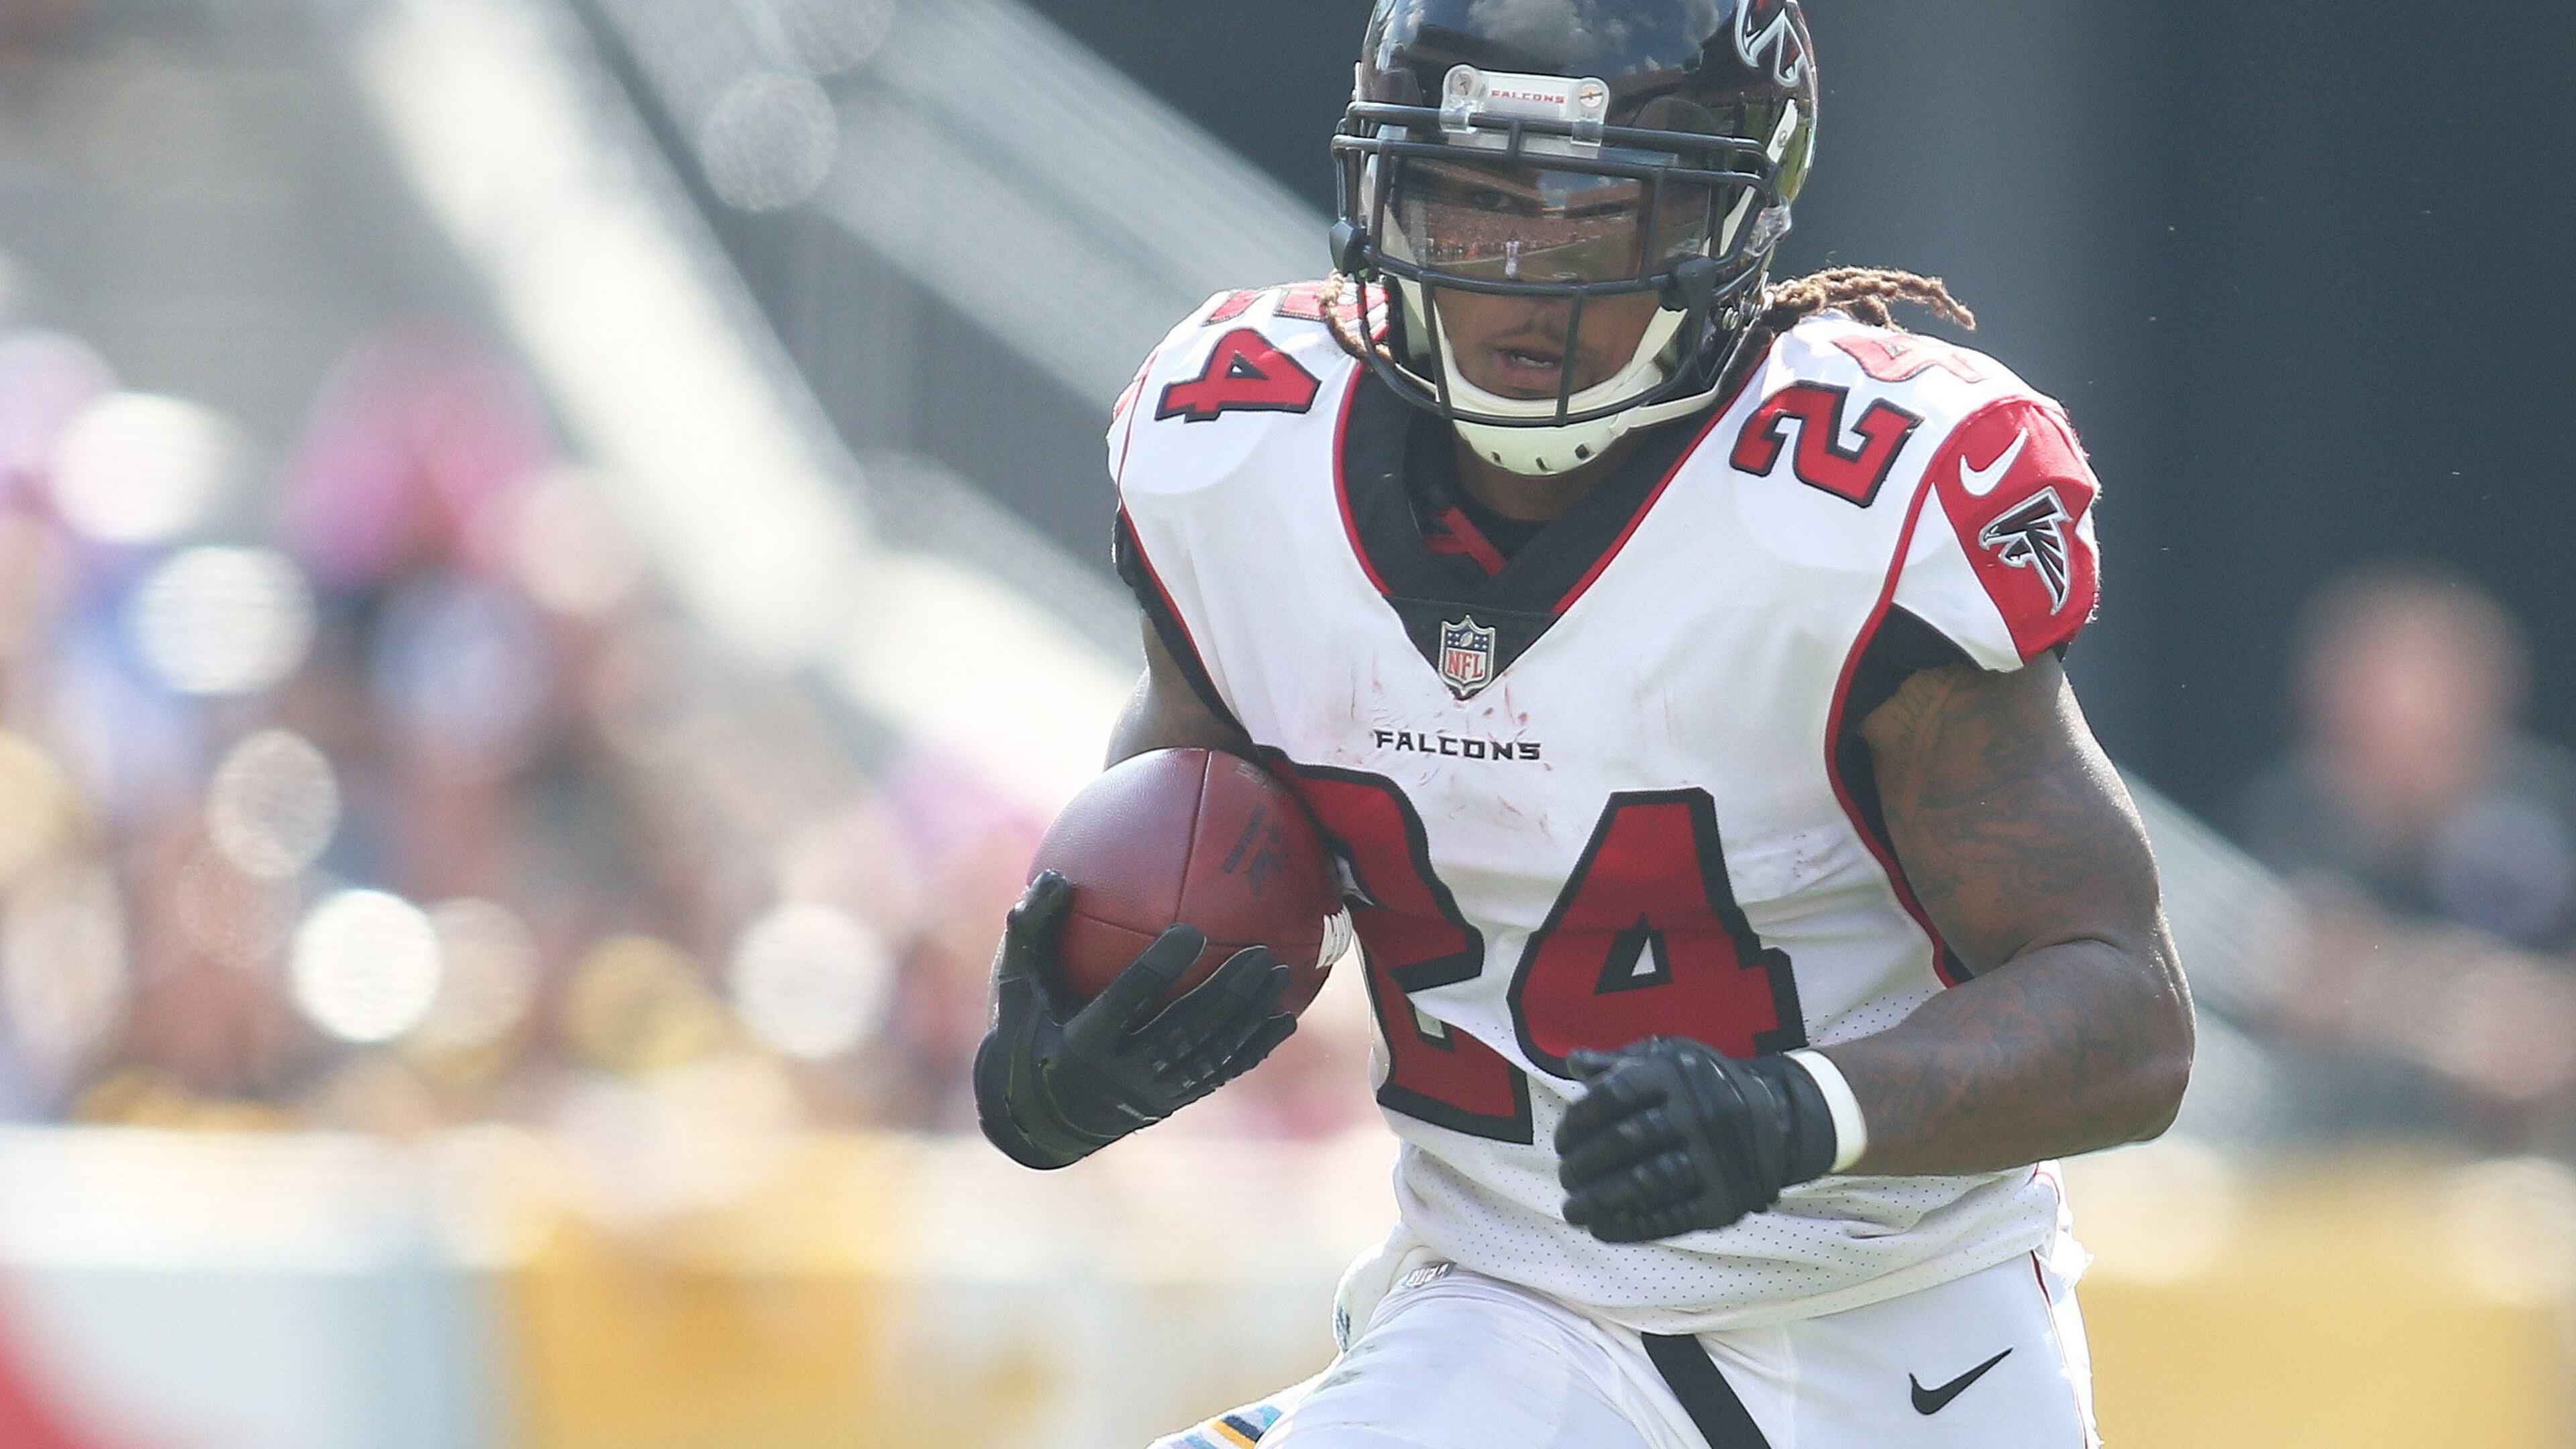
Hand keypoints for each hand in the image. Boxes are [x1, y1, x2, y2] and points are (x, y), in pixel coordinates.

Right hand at [973, 871, 1297, 1168]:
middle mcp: (1119, 1074)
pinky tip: (1285, 1021)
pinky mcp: (1170, 1102)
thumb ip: (1032, 929)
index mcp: (1081, 1042)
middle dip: (1226, 994)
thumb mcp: (1016, 983)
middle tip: (1260, 953)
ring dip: (1248, 1017)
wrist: (1035, 1118)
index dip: (1158, 970)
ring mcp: (1149, 1093)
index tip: (1191, 932)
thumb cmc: (1023, 1030)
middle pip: (1182, 1031)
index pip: (1125, 1002)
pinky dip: (1252, 1049)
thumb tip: (1054, 876)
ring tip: (1280, 973)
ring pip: (1208, 1054)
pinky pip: (1218, 1075)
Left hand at [1555, 1039, 1836, 1242]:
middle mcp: (1698, 1113)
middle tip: (1564, 1177)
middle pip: (1625, 1140)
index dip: (1578, 1120)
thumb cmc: (1706, 1087)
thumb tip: (1573, 1062)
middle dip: (1583, 1163)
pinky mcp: (1727, 1199)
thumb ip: (1621, 1062)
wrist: (1780, 1120)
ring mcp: (1715, 1158)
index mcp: (1677, 1074)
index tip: (1562, 1140)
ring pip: (1646, 1182)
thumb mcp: (1672, 1059)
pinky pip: (1671, 1217)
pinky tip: (1603, 1228)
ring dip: (1600, 1201)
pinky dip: (1631, 1226)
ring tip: (1573, 1210)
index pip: (1613, 1095)